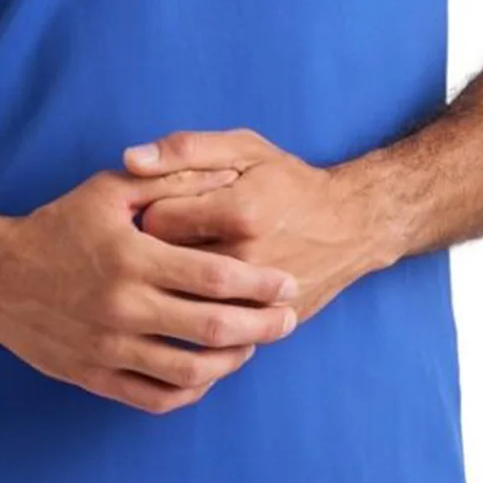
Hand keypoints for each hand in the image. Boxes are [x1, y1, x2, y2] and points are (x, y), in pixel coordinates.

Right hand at [0, 164, 303, 414]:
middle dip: (261, 326)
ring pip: (190, 371)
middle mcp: (123, 307)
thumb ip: (167, 181)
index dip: (259, 283)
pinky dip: (191, 391)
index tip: (287, 283)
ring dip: (232, 361)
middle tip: (287, 319)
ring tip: (253, 345)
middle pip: (211, 328)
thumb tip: (226, 174)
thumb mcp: (108, 192)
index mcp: (132, 258)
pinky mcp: (95, 378)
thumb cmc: (57, 226)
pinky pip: (156, 397)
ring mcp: (109, 349)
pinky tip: (208, 373)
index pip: (213, 276)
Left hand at [122, 128, 373, 331]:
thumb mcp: (243, 148)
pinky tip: (195, 300)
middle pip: (165, 266)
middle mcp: (247, 259)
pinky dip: (196, 319)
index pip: (157, 220)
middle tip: (167, 240)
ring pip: (183, 304)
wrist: (351, 226)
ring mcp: (258, 298)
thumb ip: (185, 149)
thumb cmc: (289, 181)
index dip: (150, 212)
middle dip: (156, 254)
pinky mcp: (266, 324)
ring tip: (180, 268)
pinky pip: (210, 333)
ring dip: (172, 289)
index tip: (159, 208)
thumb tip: (130, 159)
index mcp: (238, 212)